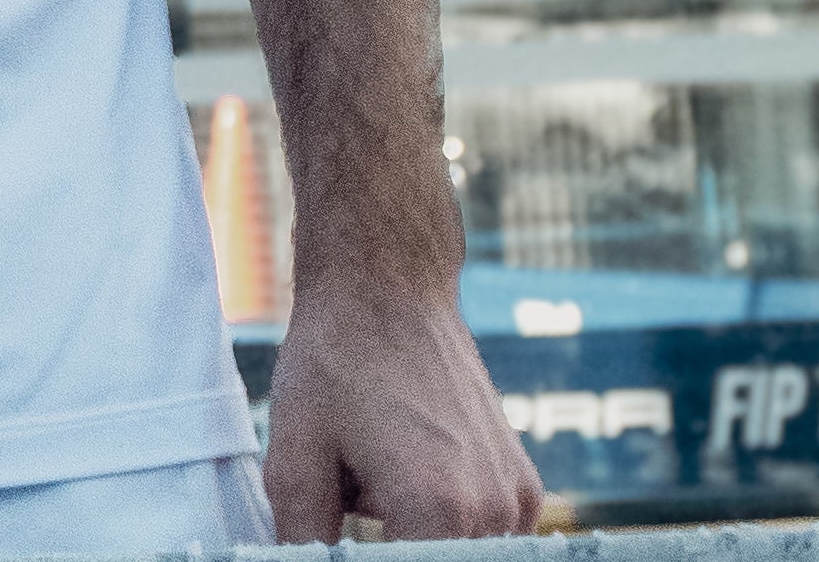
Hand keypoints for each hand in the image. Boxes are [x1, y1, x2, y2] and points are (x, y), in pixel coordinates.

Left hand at [263, 261, 538, 542]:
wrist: (387, 285)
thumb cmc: (337, 357)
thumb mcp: (294, 447)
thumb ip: (302, 534)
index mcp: (437, 510)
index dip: (361, 561)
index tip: (346, 524)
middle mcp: (492, 514)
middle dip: (387, 542)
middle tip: (353, 485)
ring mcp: (517, 502)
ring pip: (453, 551)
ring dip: (413, 532)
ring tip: (376, 468)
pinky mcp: (524, 487)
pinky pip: (480, 533)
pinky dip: (441, 516)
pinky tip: (406, 461)